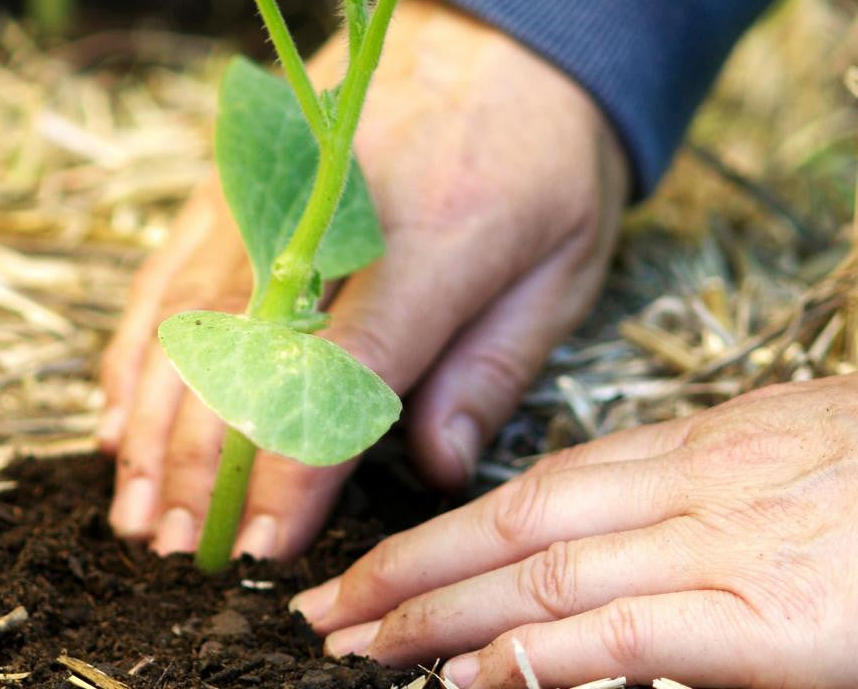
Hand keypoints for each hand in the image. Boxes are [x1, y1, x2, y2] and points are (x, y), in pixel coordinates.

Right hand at [98, 0, 629, 557]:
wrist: (497, 29)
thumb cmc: (543, 154)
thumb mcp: (562, 263)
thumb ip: (492, 369)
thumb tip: (436, 467)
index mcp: (431, 245)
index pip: (343, 378)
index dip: (294, 471)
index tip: (264, 547)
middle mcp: (326, 219)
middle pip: (240, 360)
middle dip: (204, 467)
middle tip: (181, 551)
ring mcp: (263, 195)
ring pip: (185, 324)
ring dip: (153, 424)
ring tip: (136, 508)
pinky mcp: (229, 182)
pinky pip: (166, 275)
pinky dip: (136, 351)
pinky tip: (117, 412)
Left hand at [293, 376, 857, 686]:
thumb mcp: (795, 453)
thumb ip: (702, 488)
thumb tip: (627, 531)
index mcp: (696, 450)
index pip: (533, 490)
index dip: (441, 530)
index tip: (372, 562)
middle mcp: (691, 489)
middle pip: (513, 529)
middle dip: (409, 571)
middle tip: (322, 608)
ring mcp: (729, 549)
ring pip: (547, 578)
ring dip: (441, 615)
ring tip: (358, 646)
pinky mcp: (778, 620)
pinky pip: (630, 636)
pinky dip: (539, 659)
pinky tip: (469, 681)